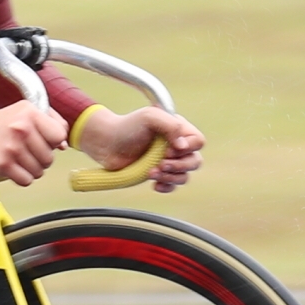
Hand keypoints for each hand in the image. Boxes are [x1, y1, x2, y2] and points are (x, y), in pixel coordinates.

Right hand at [0, 102, 67, 186]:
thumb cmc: (5, 123)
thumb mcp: (28, 111)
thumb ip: (53, 122)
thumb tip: (64, 146)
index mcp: (30, 113)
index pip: (59, 136)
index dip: (53, 142)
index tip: (43, 141)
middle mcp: (21, 129)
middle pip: (49, 158)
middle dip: (42, 159)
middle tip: (28, 152)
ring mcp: (12, 148)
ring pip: (39, 171)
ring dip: (32, 169)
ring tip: (21, 159)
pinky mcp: (3, 164)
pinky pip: (26, 180)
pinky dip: (23, 178)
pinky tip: (15, 168)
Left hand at [75, 106, 205, 192]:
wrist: (106, 143)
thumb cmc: (127, 126)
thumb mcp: (150, 117)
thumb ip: (170, 126)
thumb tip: (184, 146)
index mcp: (177, 130)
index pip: (197, 141)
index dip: (188, 147)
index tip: (169, 148)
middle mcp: (175, 146)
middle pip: (195, 161)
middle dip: (179, 165)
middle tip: (161, 163)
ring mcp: (168, 161)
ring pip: (184, 176)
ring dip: (170, 177)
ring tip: (151, 173)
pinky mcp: (159, 174)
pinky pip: (172, 186)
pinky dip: (166, 187)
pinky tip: (154, 184)